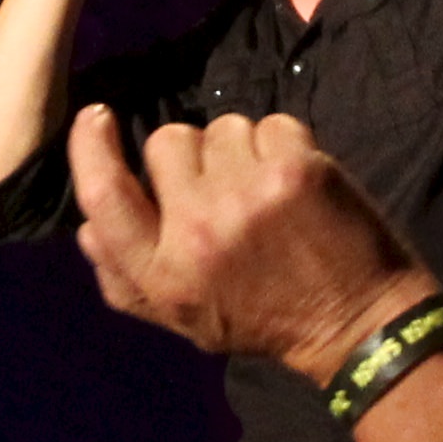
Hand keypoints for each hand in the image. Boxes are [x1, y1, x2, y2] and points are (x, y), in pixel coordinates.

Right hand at [68, 108, 431, 382]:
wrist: (358, 324)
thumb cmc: (263, 320)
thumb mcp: (181, 319)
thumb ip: (125, 278)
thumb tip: (84, 227)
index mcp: (162, 275)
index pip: (103, 196)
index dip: (90, 147)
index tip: (96, 118)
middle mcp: (196, 232)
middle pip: (165, 143)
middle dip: (189, 155)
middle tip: (221, 189)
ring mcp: (247, 196)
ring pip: (220, 128)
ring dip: (239, 149)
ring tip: (263, 190)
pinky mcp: (295, 170)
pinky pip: (270, 124)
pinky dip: (282, 145)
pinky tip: (295, 182)